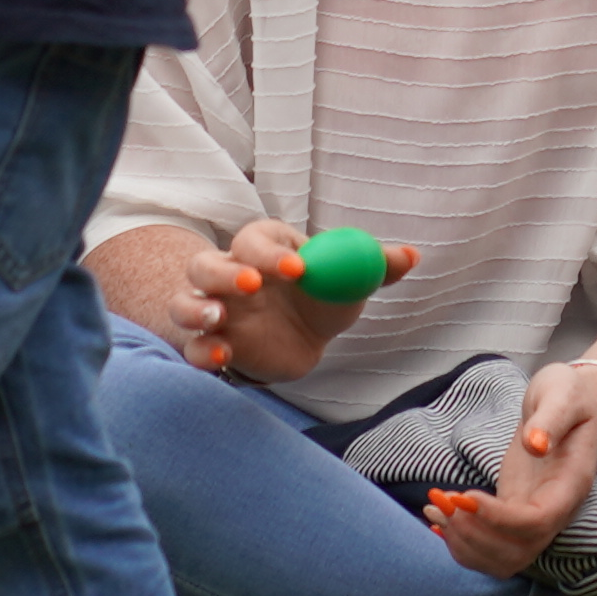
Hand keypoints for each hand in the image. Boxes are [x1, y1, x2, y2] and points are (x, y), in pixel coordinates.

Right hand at [174, 217, 407, 382]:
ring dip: (196, 308)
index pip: (255, 240)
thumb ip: (376, 266)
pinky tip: (222, 355)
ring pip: (184, 303)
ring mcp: (215, 311)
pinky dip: (201, 351)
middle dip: (224, 275)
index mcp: (262, 248)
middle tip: (252, 287)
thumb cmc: (320, 295)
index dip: (271, 252)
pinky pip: (192, 347)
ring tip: (218, 318)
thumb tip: (412, 255)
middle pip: (206, 265)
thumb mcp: (349, 281)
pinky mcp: (212, 345)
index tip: (299, 269)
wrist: (301, 337)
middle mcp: (229, 274)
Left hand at [419, 360, 596, 576]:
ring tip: (434, 509)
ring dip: (463, 544)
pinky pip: (489, 546)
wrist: (572, 404)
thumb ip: (551, 418)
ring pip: (501, 560)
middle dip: (474, 536)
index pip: (536, 523)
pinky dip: (460, 541)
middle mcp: (554, 511)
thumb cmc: (569, 396)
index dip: (498, 519)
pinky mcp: (513, 512)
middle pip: (517, 552)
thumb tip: (535, 444)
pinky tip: (437, 518)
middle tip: (444, 501)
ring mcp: (533, 516)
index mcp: (570, 486)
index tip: (466, 494)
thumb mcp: (564, 395)